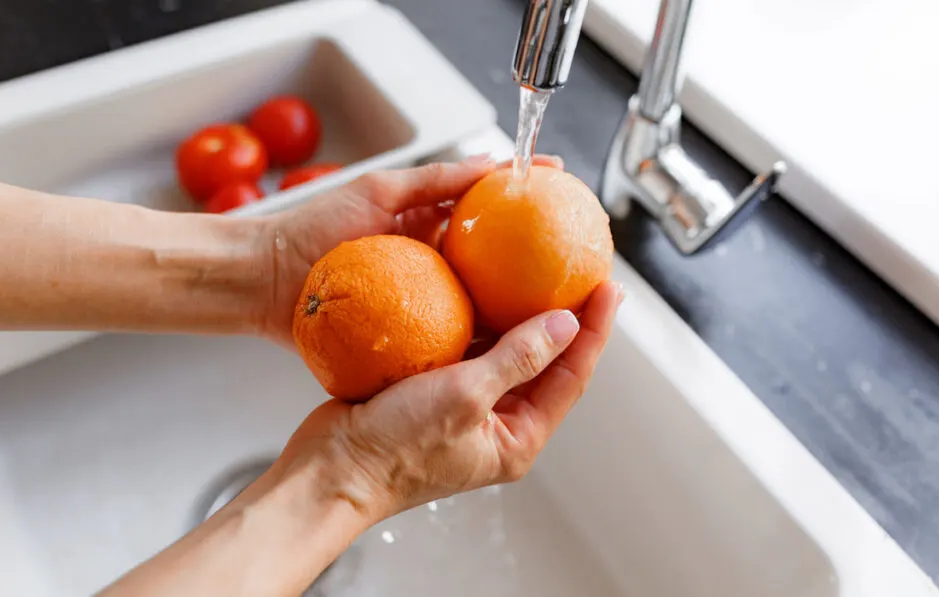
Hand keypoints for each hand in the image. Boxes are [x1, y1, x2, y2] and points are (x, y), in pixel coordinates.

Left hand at [258, 154, 562, 346]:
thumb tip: (488, 164)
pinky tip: (509, 347)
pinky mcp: (404, 332)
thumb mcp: (377, 191)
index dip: (526, 201)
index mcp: (424, 223)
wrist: (263, 281)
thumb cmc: (310, 229)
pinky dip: (478, 340)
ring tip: (558, 309)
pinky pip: (449, 335)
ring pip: (478, 301)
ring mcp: (419, 297)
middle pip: (493, 261)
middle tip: (575, 260)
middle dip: (534, 261)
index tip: (564, 193)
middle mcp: (429, 261)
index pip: (487, 208)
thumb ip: (431, 180)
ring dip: (515, 307)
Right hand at [270, 280, 621, 521]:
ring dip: (519, 315)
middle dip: (565, 320)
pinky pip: (466, 348)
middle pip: (545, 363)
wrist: (329, 470)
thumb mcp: (465, 397)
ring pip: (505, 353)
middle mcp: (496, 424)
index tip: (608, 289)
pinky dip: (476, 319)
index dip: (594, 331)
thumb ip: (518, 358)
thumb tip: (566, 324)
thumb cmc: (396, 450)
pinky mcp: (432, 390)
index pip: (571, 376)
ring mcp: (464, 406)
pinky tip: (477, 286)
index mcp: (516, 438)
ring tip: (536, 270)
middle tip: (580, 274)